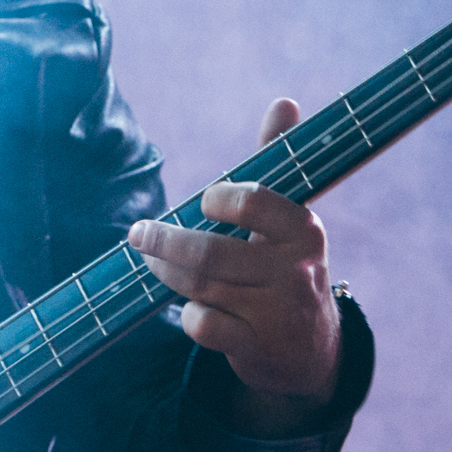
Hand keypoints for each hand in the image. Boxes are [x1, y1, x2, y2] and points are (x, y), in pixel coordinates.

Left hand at [127, 98, 343, 437]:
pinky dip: (187, 315)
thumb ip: (280, 161)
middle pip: (211, 251)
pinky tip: (188, 308)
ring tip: (150, 260)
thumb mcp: (289, 219)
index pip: (256, 201)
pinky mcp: (256, 348)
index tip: (204, 201)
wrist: (311, 350)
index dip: (221, 199)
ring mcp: (276, 313)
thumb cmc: (287, 266)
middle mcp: (295, 272)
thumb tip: (284, 101)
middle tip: (139, 234)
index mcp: (304, 230)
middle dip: (165, 240)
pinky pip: (204, 325)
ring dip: (165, 271)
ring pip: (202, 286)